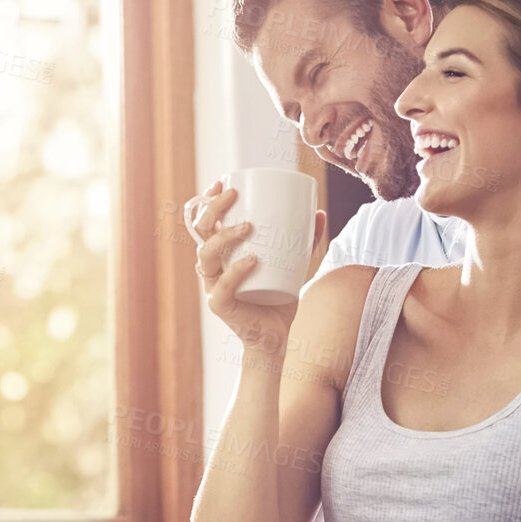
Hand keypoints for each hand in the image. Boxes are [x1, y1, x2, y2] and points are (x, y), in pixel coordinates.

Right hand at [186, 179, 327, 352]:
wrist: (275, 339)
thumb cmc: (278, 300)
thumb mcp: (294, 267)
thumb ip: (306, 242)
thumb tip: (320, 213)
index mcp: (222, 256)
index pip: (205, 223)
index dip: (207, 201)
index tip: (222, 183)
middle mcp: (212, 269)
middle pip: (200, 233)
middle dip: (213, 209)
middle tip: (234, 195)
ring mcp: (213, 288)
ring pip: (206, 256)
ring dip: (224, 236)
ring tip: (248, 226)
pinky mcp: (221, 307)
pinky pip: (222, 288)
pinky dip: (236, 272)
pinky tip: (252, 260)